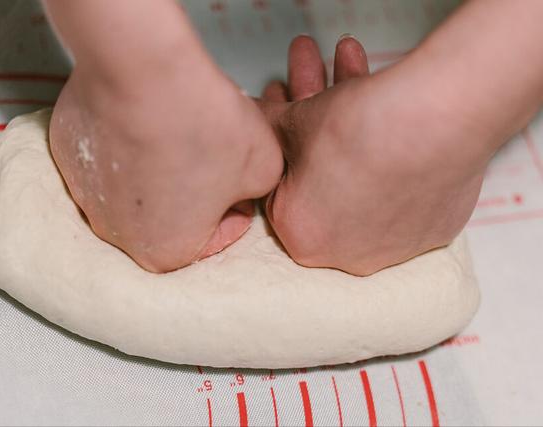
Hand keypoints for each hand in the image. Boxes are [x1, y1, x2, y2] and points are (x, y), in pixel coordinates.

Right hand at [49, 37, 281, 272]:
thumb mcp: (265, 166)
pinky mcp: (65, 157)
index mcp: (165, 253)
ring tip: (178, 132)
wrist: (144, 69)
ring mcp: (84, 196)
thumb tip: (242, 185)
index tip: (240, 178)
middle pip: (172, 218)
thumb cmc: (201, 122)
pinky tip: (144, 119)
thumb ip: (257, 191)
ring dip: (159, 169)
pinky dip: (127, 144)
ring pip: (136, 189)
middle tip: (211, 153)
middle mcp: (116, 235)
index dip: (236, 205)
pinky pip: (107, 159)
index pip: (215, 237)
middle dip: (196, 191)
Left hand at [258, 35, 488, 274]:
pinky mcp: (436, 229)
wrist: (435, 120)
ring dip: (357, 121)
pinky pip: (408, 188)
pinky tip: (395, 109)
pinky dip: (399, 153)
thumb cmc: (353, 128)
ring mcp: (396, 247)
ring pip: (365, 179)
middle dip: (316, 116)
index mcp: (301, 235)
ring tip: (349, 55)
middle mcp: (346, 255)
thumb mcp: (291, 121)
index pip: (280, 183)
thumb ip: (265, 125)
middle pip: (323, 177)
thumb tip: (254, 117)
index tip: (285, 96)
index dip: (280, 133)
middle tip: (313, 64)